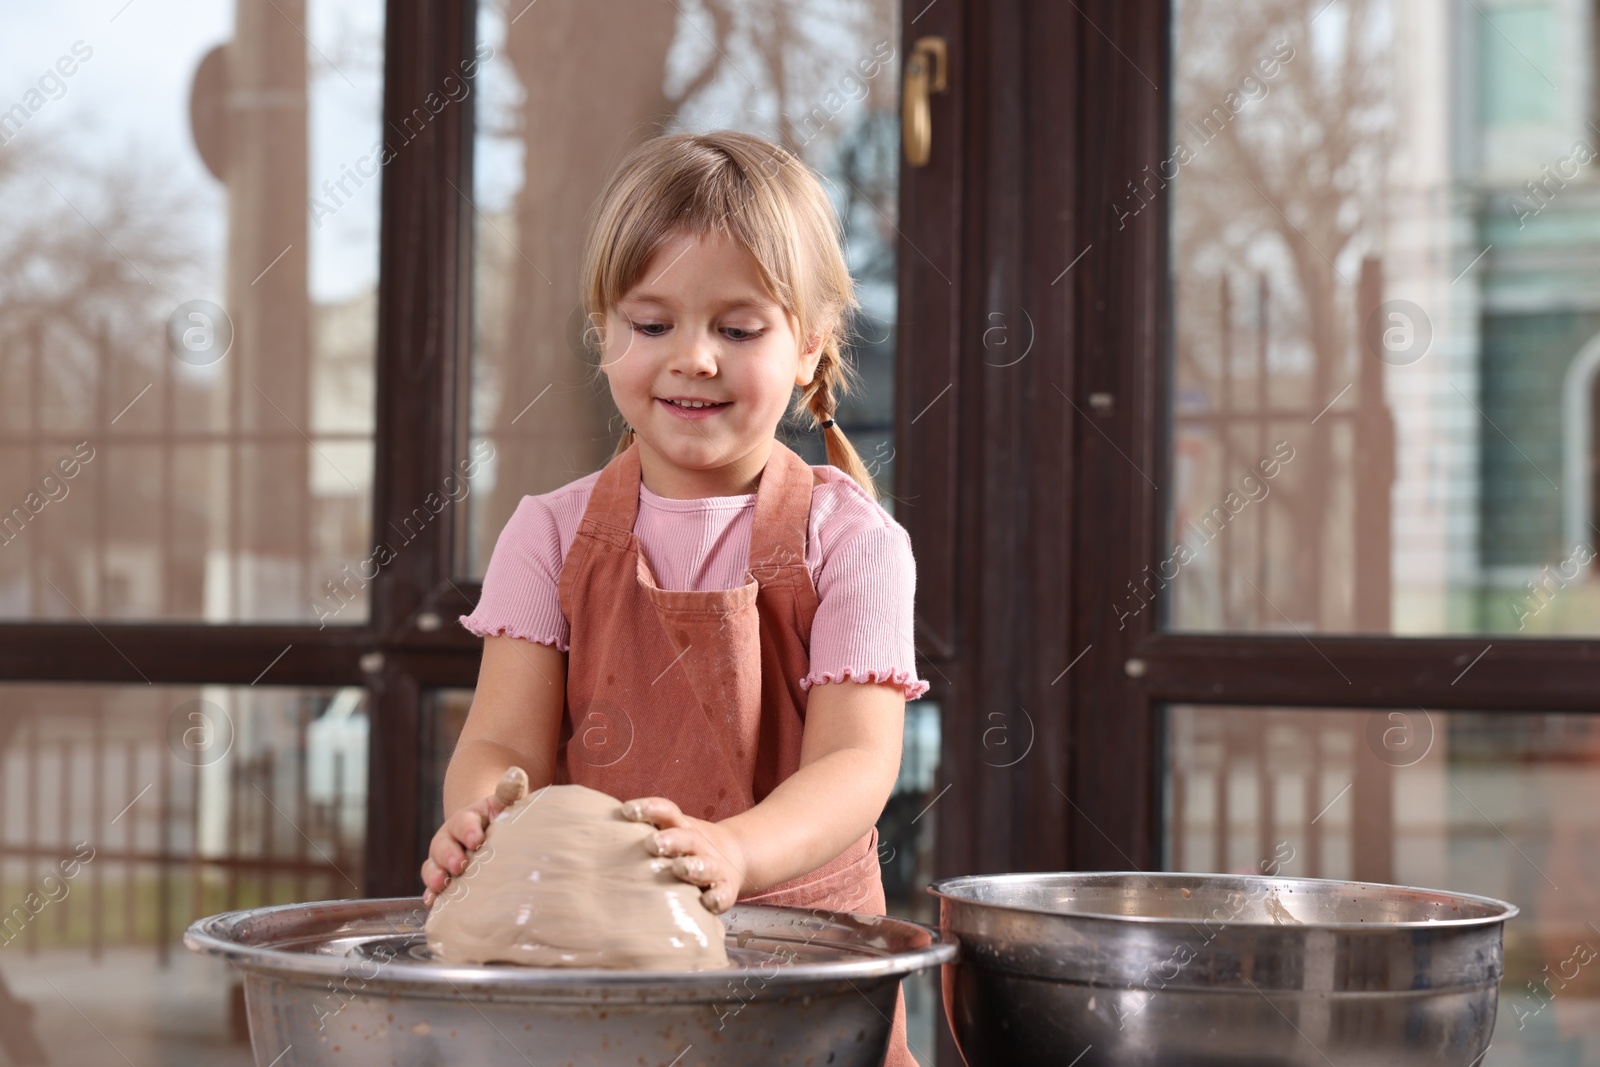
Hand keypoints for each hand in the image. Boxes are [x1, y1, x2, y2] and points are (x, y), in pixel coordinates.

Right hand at [420, 791, 508, 907]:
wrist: (492, 835)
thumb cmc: (502, 821)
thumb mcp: (506, 806)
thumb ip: (510, 792)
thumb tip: (516, 775)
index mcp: (468, 818)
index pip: (463, 821)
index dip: (468, 830)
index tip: (477, 840)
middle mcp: (450, 838)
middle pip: (443, 845)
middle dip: (449, 856)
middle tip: (459, 865)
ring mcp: (443, 860)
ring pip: (432, 866)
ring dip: (434, 876)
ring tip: (441, 886)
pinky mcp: (444, 878)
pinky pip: (432, 887)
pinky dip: (431, 895)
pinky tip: (433, 903)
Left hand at [622, 797, 749, 913]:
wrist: (736, 855)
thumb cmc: (685, 846)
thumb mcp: (668, 832)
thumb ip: (639, 832)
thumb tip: (587, 830)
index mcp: (681, 827)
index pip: (667, 811)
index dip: (649, 809)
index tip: (627, 811)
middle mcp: (698, 844)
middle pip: (687, 836)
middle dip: (671, 839)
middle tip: (652, 843)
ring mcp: (714, 866)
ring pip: (706, 865)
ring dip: (695, 865)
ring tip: (680, 867)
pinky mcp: (725, 889)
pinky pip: (723, 895)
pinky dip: (716, 899)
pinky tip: (706, 902)